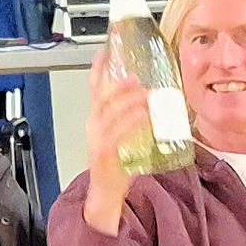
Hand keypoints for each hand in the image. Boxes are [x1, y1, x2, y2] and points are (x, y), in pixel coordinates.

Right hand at [83, 53, 150, 233]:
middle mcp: (94, 126)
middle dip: (118, 84)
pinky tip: (143, 115)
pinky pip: (117, 133)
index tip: (107, 50)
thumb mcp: (123, 138)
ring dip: (128, 101)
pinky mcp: (104, 153)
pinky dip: (131, 122)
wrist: (106, 195)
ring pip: (110, 113)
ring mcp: (97, 139)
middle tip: (135, 75)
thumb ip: (131, 121)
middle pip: (102, 97)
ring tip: (145, 94)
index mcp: (97, 120)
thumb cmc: (116, 168)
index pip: (95, 88)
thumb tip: (151, 103)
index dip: (99, 69)